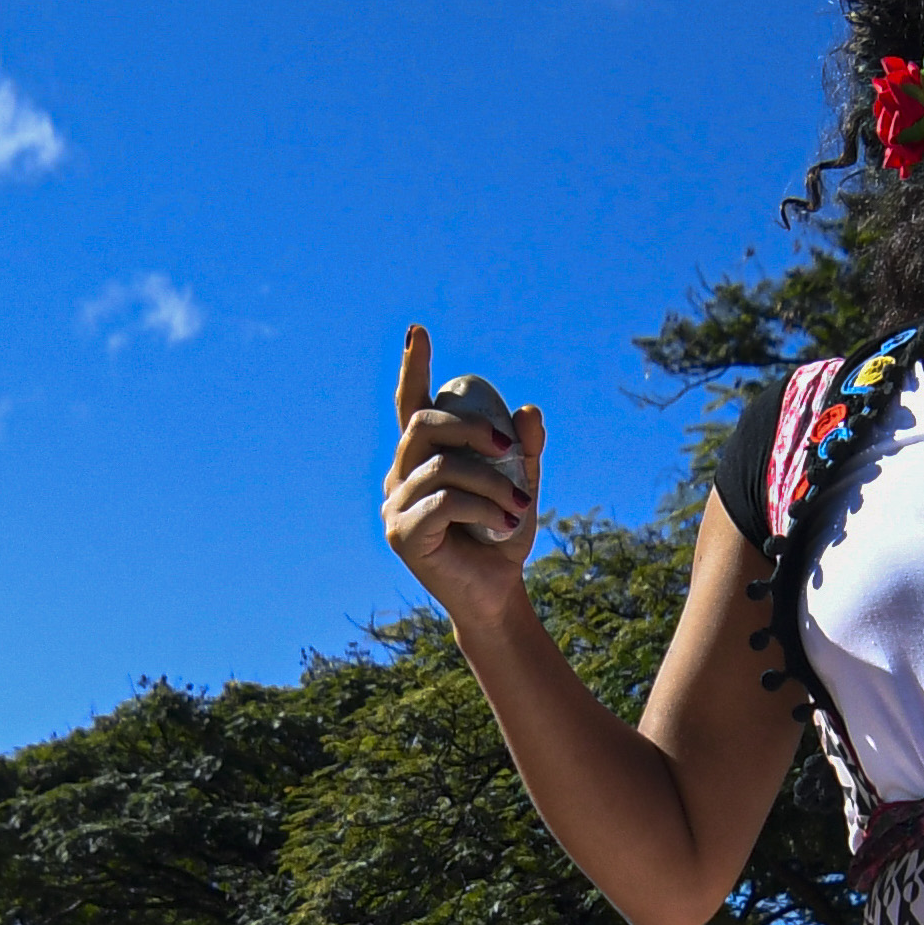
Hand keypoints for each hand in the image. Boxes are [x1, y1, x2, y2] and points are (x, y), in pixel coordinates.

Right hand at [384, 326, 546, 616]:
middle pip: (423, 425)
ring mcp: (394, 504)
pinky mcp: (401, 533)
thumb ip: (525, 449)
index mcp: (423, 459)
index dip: (413, 367)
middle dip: (471, 427)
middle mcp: (399, 476)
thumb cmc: (502, 536)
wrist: (497, 594)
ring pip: (442, 466)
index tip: (419, 330)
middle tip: (510, 448)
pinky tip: (504, 525)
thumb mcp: (522, 486)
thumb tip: (529, 410)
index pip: (413, 405)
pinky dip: (483, 507)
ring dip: (492, 483)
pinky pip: (444, 500)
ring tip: (520, 510)